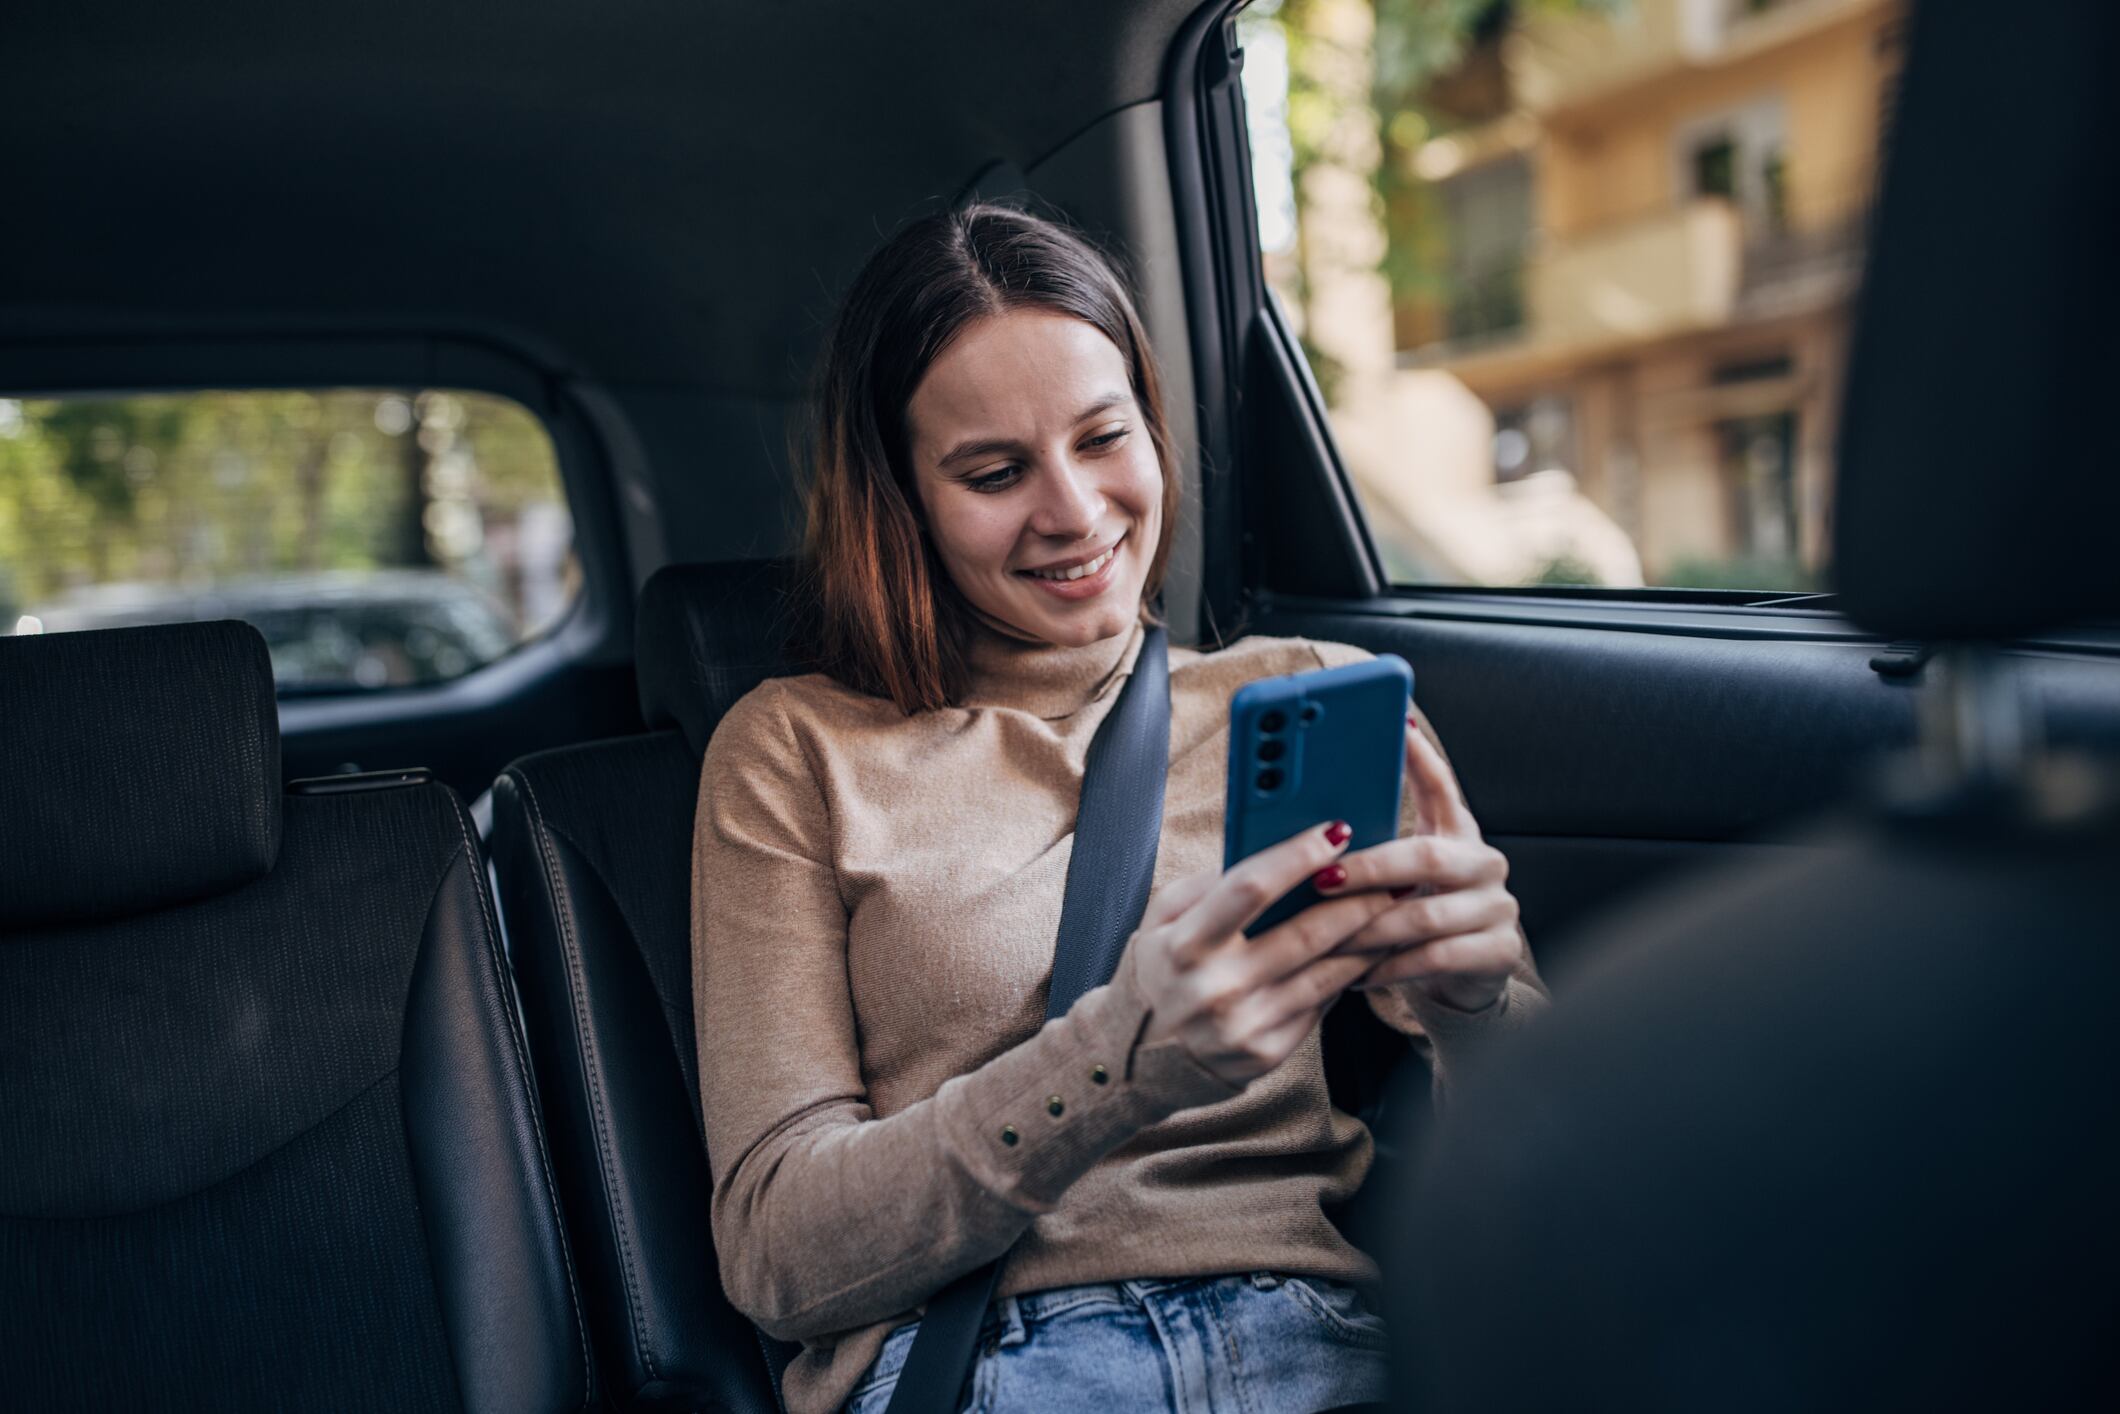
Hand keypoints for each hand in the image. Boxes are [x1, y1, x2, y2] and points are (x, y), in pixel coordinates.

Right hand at [1131, 821, 1403, 1088]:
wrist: (1137, 1058)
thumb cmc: (1157, 969)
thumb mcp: (1162, 919)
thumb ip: (1211, 884)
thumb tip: (1273, 847)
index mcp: (1184, 944)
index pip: (1250, 888)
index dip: (1298, 855)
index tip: (1337, 830)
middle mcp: (1216, 988)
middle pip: (1305, 932)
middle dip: (1357, 898)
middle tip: (1394, 872)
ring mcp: (1244, 1026)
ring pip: (1326, 972)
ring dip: (1367, 936)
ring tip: (1394, 906)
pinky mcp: (1267, 1053)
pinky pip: (1319, 1004)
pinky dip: (1348, 974)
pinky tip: (1369, 950)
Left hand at [1313, 717, 1524, 1013]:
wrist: (1463, 982)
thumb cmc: (1415, 916)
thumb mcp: (1398, 878)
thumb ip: (1372, 848)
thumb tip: (1306, 828)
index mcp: (1458, 831)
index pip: (1440, 783)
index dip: (1419, 754)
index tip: (1395, 721)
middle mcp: (1484, 862)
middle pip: (1425, 856)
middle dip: (1367, 869)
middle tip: (1321, 879)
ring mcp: (1496, 907)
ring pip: (1423, 914)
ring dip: (1366, 928)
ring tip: (1324, 939)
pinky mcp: (1498, 951)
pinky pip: (1434, 958)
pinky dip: (1388, 967)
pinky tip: (1356, 974)